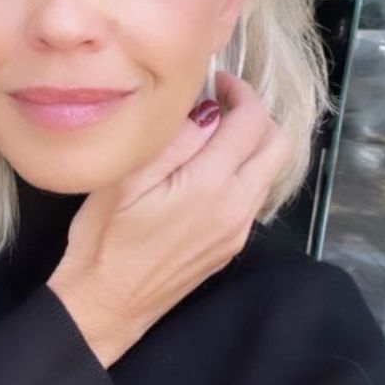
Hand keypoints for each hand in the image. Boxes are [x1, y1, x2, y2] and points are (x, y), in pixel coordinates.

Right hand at [47, 73, 293, 368]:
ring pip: (269, 170)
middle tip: (219, 101)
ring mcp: (239, 230)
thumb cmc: (106, 237)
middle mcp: (238, 207)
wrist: (107, 304)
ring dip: (251, 142)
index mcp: (212, 185)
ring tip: (210, 131)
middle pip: (278, 145)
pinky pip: (253, 194)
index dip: (239, 91)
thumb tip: (207, 109)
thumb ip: (175, 139)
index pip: (252, 122)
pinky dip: (242, 168)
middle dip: (255, 114)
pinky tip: (204, 168)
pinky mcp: (231, 245)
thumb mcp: (128, 178)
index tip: (215, 79)